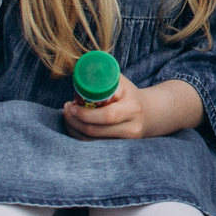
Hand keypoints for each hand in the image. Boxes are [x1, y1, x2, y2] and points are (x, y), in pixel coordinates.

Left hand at [62, 73, 204, 141]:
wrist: (150, 115)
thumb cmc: (129, 95)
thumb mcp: (122, 83)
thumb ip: (105, 75)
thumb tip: (83, 65)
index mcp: (133, 109)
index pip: (107, 116)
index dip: (86, 114)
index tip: (71, 105)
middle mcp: (131, 129)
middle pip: (96, 131)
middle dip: (75, 121)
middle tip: (66, 109)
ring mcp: (125, 142)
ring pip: (92, 141)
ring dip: (74, 129)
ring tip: (67, 115)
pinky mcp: (118, 149)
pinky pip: (94, 146)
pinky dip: (79, 136)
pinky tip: (73, 126)